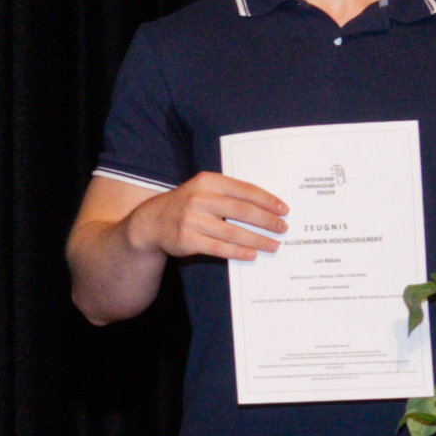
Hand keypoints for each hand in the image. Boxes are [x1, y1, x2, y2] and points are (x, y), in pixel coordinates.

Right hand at [121, 172, 288, 262]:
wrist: (151, 222)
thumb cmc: (187, 205)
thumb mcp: (203, 190)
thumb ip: (228, 193)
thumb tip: (266, 207)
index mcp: (207, 181)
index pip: (244, 190)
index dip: (267, 200)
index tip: (284, 210)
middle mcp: (198, 198)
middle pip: (241, 211)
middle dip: (266, 221)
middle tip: (283, 228)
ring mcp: (191, 220)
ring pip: (232, 232)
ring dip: (257, 240)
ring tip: (273, 245)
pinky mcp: (187, 240)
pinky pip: (218, 248)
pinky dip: (238, 251)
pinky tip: (252, 254)